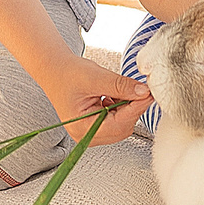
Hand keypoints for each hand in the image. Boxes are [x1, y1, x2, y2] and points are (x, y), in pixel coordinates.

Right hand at [36, 52, 152, 145]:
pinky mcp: (95, 126)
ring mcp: (91, 132)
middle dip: (133, 108)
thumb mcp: (95, 77)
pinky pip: (117, 121)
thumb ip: (120, 85)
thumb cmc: (67, 73)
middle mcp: (86, 135)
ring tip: (120, 89)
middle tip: (141, 89)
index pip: (118, 123)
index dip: (136, 108)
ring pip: (122, 125)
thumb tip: (143, 92)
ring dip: (127, 108)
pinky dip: (121, 108)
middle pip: (122, 128)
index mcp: (82, 127)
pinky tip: (114, 94)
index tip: (149, 94)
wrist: (54, 70)